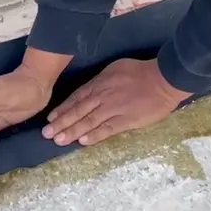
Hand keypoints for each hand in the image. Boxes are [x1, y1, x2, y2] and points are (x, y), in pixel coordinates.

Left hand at [42, 58, 190, 146]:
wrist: (164, 79)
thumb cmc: (141, 72)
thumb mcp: (116, 68)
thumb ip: (102, 80)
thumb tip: (91, 88)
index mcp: (100, 83)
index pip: (77, 98)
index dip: (63, 109)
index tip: (51, 119)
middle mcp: (103, 96)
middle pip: (78, 111)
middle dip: (61, 123)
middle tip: (47, 134)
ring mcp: (114, 109)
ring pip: (89, 121)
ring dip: (73, 132)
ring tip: (59, 141)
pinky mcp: (126, 120)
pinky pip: (107, 129)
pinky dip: (94, 135)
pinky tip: (82, 142)